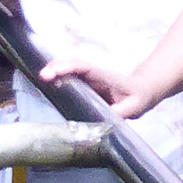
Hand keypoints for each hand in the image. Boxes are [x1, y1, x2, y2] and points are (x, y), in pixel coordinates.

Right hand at [40, 58, 157, 118]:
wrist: (141, 92)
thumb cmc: (138, 98)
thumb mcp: (135, 106)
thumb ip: (123, 111)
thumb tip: (109, 116)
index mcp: (105, 77)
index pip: (86, 69)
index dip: (70, 67)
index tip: (55, 71)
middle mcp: (94, 76)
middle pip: (73, 66)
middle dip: (58, 67)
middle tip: (43, 75)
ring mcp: (88, 80)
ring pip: (69, 70)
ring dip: (54, 71)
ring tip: (40, 77)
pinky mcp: (84, 87)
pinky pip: (69, 79)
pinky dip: (56, 79)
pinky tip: (46, 84)